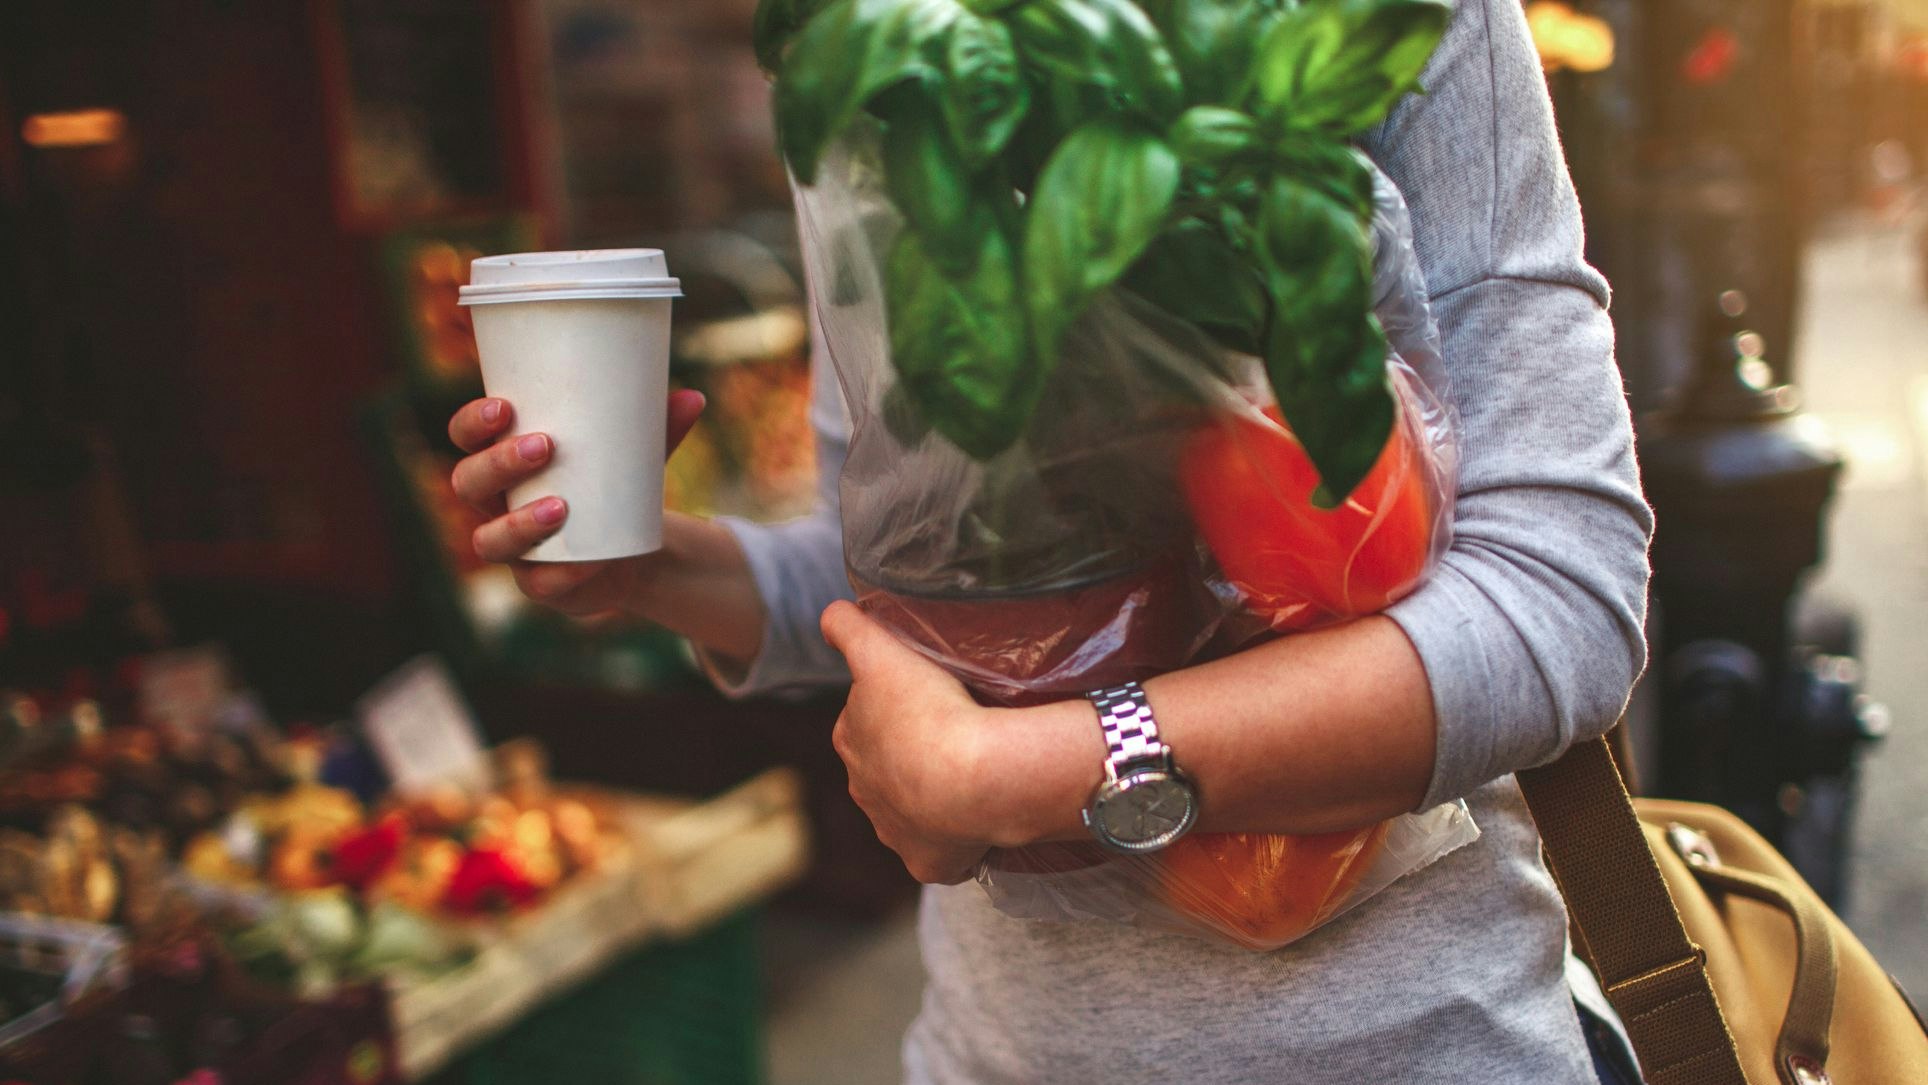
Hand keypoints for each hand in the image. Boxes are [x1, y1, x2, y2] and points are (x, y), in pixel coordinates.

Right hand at [447, 390, 706, 616]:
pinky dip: (560, 573)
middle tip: (544, 446)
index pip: (466, 437)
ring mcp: (511, 548)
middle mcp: (494, 504)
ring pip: (489, 540)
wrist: (628, 551)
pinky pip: (536, 582)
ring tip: (560, 507)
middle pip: (468, 482)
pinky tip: (582, 563)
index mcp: (503, 462)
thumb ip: (657, 430)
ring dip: (520, 522)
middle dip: (499, 464)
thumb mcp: (634, 456)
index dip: (472, 423)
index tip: (505, 407)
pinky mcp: (537, 583)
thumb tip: (693, 397)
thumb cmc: (613, 486)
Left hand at [820, 601, 1018, 884]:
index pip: (864, 720)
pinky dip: (953, 843)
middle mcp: (865, 790)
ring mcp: (894, 831)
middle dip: (910, 756)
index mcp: (851, 740)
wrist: (970, 780)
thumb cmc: (926, 709)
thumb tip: (832, 615)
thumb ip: (849, 629)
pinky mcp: (926, 862)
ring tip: (970, 780)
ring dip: (932, 800)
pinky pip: (939, 853)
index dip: (893, 707)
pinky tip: (976, 826)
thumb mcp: (881, 651)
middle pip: (886, 767)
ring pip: (912, 811)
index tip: (924, 699)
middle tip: (953, 737)